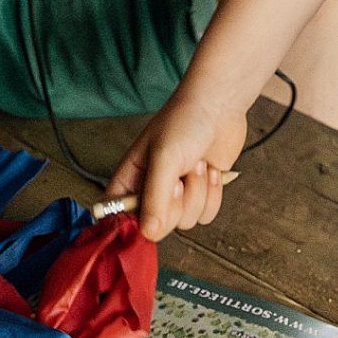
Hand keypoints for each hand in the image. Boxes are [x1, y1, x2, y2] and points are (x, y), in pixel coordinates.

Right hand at [106, 87, 251, 241]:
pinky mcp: (201, 193)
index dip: (127, 227)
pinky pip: (207, 215)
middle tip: (179, 179)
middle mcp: (151, 191)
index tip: (148, 218)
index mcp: (130, 180)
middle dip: (175, 204)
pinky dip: (213, 194)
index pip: (117, 218)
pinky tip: (211, 170)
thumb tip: (149, 233)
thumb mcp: (164, 158)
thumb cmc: (184, 120)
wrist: (220, 105)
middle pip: (157, 227)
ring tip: (196, 164)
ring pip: (186, 222)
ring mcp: (178, 194)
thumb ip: (154, 198)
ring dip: (198, 193)